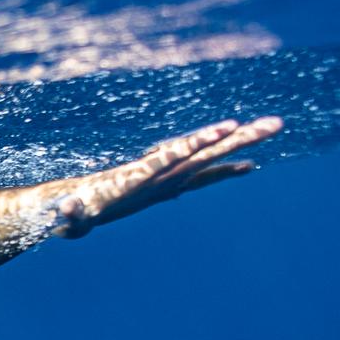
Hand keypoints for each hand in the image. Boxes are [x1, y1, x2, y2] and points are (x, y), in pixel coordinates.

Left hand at [50, 117, 282, 237]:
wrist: (70, 204)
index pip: (173, 155)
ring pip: (208, 158)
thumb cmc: (71, 212)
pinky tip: (248, 166)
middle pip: (203, 150)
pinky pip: (203, 177)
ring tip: (271, 128)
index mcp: (140, 175)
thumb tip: (66, 212)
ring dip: (239, 144)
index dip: (198, 143)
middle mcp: (158, 171)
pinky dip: (225, 171)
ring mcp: (166, 177)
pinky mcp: (168, 186)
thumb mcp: (71, 217)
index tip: (223, 128)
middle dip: (236, 137)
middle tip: (273, 123)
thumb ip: (72, 215)